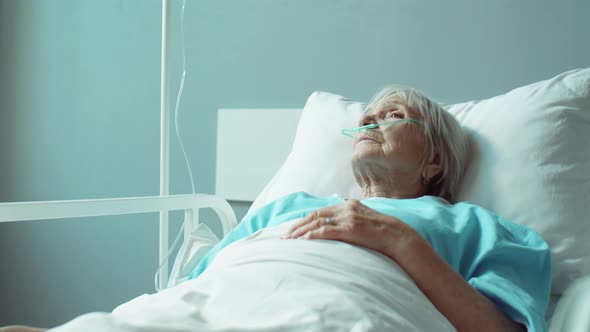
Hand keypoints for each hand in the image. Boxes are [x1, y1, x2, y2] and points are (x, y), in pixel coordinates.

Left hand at [283, 199, 415, 258]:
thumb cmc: (384, 232)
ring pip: (317, 222)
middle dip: (298, 225)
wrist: (399, 236)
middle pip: (315, 215)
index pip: (321, 211)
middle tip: (285, 236)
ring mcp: (348, 218)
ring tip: (289, 241)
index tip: (294, 228)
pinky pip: (325, 231)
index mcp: (349, 205)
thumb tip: (340, 226)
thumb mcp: (366, 220)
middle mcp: (346, 208)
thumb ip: (353, 219)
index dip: (305, 219)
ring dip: (300, 232)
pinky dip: (312, 236)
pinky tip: (302, 242)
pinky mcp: (350, 229)